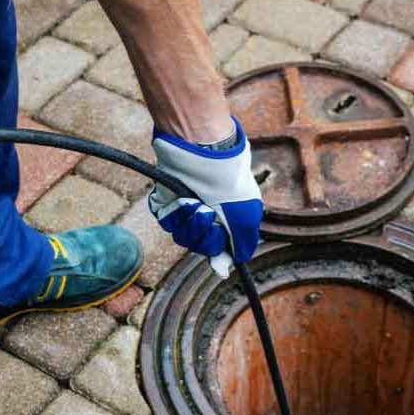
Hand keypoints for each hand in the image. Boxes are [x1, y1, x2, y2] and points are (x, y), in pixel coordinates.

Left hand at [148, 118, 262, 276]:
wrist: (202, 149)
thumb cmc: (228, 179)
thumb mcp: (246, 214)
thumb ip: (242, 243)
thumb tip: (232, 265)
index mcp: (228, 218)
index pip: (219, 248)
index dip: (217, 252)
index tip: (218, 257)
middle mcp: (207, 214)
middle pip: (199, 245)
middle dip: (203, 233)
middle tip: (208, 213)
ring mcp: (187, 207)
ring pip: (182, 235)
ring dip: (189, 220)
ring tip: (195, 201)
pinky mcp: (168, 200)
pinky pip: (167, 220)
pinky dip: (175, 211)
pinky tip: (182, 197)